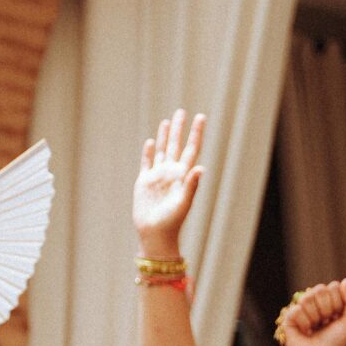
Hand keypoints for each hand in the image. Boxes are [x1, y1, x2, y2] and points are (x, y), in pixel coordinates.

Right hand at [133, 109, 205, 249]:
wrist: (154, 234)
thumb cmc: (172, 221)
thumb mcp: (183, 202)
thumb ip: (191, 185)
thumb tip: (201, 168)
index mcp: (183, 175)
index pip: (192, 149)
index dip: (196, 133)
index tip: (201, 117)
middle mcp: (171, 172)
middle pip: (176, 145)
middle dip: (179, 129)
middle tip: (182, 112)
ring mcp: (158, 176)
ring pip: (162, 150)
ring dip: (165, 136)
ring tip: (167, 121)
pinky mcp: (144, 182)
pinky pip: (146, 162)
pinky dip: (148, 152)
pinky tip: (151, 142)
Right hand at [277, 279, 345, 345]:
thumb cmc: (334, 343)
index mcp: (330, 300)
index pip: (333, 286)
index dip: (338, 303)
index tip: (337, 317)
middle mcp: (315, 301)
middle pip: (320, 289)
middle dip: (326, 309)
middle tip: (325, 323)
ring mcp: (301, 308)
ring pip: (307, 298)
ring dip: (315, 318)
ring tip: (315, 328)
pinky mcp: (289, 316)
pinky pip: (297, 310)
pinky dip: (304, 324)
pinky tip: (305, 331)